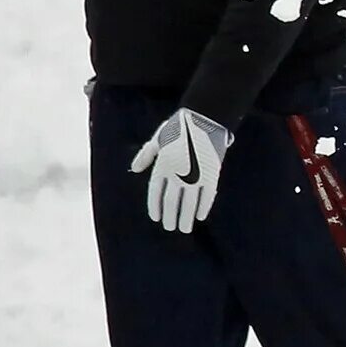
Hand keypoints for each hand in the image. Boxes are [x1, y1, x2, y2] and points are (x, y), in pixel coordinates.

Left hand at [130, 109, 233, 232]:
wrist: (206, 117)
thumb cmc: (179, 125)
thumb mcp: (157, 138)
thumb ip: (146, 155)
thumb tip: (134, 169)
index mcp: (162, 165)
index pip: (156, 192)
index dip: (155, 206)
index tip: (156, 218)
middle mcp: (177, 173)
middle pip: (172, 201)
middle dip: (170, 216)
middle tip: (170, 227)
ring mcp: (195, 175)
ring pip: (189, 202)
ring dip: (186, 217)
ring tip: (185, 228)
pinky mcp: (211, 174)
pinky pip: (207, 195)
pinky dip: (204, 207)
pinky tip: (201, 216)